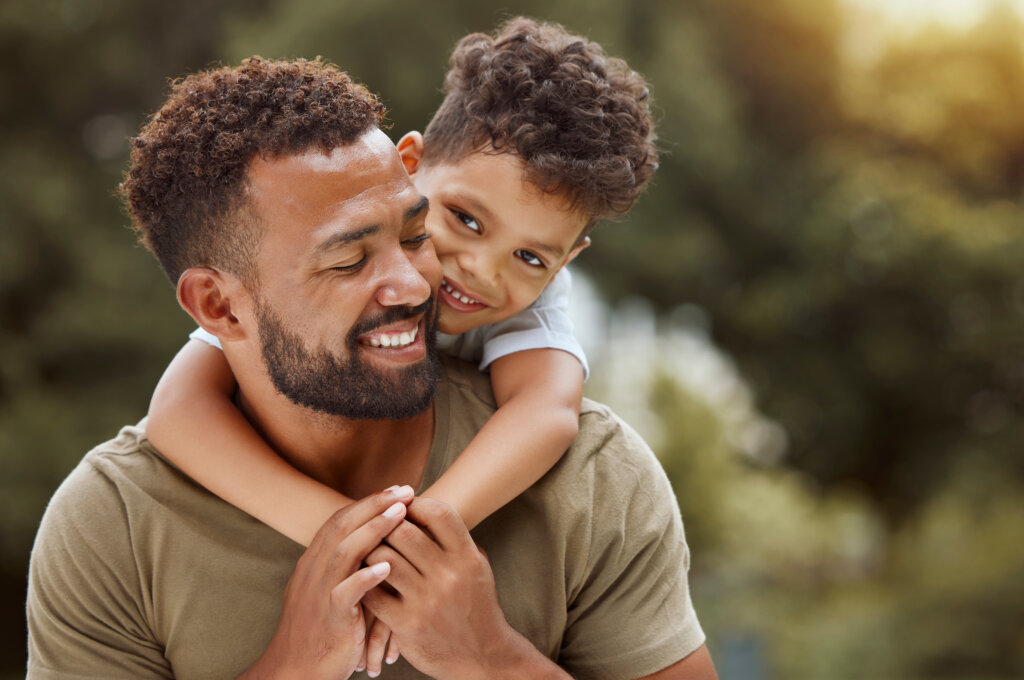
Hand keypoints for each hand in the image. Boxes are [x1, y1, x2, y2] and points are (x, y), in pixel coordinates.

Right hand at [240, 485, 413, 679]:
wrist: (295, 671)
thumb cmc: (321, 631)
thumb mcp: (329, 590)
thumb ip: (346, 567)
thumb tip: (377, 544)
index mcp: (315, 562)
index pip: (340, 520)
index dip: (368, 502)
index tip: (396, 490)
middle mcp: (314, 571)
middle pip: (342, 526)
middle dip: (375, 505)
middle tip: (405, 491)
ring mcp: (319, 592)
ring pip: (344, 551)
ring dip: (374, 530)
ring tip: (400, 515)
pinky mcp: (329, 617)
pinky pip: (345, 592)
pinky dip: (365, 577)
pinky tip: (387, 567)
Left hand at [362, 497, 536, 679]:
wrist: (483, 656)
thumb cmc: (476, 605)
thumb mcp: (476, 568)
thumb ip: (455, 540)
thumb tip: (425, 507)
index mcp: (468, 557)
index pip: (440, 513)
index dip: (418, 503)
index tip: (404, 505)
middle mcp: (449, 576)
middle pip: (404, 531)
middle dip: (387, 523)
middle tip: (378, 524)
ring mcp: (427, 601)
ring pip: (383, 558)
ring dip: (371, 550)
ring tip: (368, 549)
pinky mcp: (407, 625)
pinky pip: (373, 593)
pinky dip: (364, 582)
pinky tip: (364, 579)